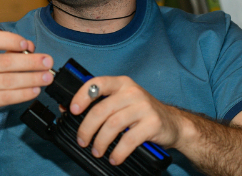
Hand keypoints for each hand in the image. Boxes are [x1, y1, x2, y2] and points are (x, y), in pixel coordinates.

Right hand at [0, 30, 54, 128]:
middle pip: (4, 61)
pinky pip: (7, 96)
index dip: (11, 40)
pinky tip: (35, 90)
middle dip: (30, 62)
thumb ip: (7, 51)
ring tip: (46, 77)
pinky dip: (24, 93)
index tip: (27, 45)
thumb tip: (30, 47)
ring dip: (32, 78)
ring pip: (8, 80)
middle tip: (47, 62)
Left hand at [70, 75, 186, 165]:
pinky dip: (118, 152)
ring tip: (97, 152)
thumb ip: (99, 103)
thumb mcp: (121, 101)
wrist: (174, 123)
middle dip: (87, 128)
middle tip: (82, 140)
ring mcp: (144, 107)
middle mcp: (132, 92)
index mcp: (121, 83)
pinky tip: (114, 158)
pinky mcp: (153, 123)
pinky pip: (129, 140)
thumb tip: (67, 107)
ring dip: (101, 142)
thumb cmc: (141, 112)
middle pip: (102, 110)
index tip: (73, 110)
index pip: (97, 84)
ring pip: (113, 125)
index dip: (82, 96)